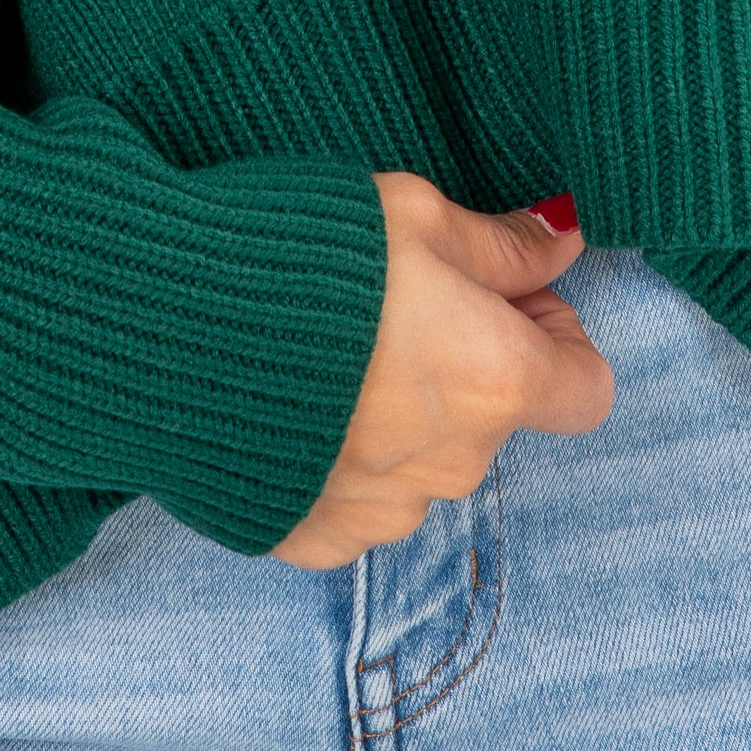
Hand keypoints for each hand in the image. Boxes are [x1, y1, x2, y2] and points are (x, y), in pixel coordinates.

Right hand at [272, 174, 611, 565]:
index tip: (501, 297)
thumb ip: (502, 244)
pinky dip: (338, 459)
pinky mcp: (313, 537)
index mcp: (495, 381)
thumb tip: (563, 242)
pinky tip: (293, 402)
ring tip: (327, 350)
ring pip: (423, 464)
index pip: (586, 387)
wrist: (164, 325)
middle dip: (463, 367)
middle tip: (395, 305)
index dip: (555, 336)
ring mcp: (382, 512)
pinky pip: (355, 503)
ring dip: (399, 416)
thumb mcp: (415, 213)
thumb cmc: (301, 253)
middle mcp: (452, 464)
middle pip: (493, 419)